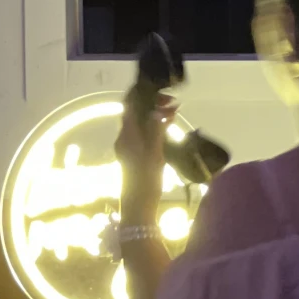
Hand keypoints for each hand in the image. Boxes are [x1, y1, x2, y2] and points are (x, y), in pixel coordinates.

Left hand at [116, 85, 175, 220]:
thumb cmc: (145, 182)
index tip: (160, 91)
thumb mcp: (154, 154)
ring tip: (173, 111)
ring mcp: (128, 147)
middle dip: (152, 103)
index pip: (129, 105)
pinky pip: (143, 133)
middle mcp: (124, 139)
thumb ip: (156, 131)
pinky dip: (154, 126)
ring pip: (140, 123)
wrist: (138, 208)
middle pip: (135, 113)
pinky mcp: (134, 156)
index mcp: (127, 136)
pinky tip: (168, 127)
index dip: (142, 93)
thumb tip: (157, 110)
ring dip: (154, 115)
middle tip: (172, 103)